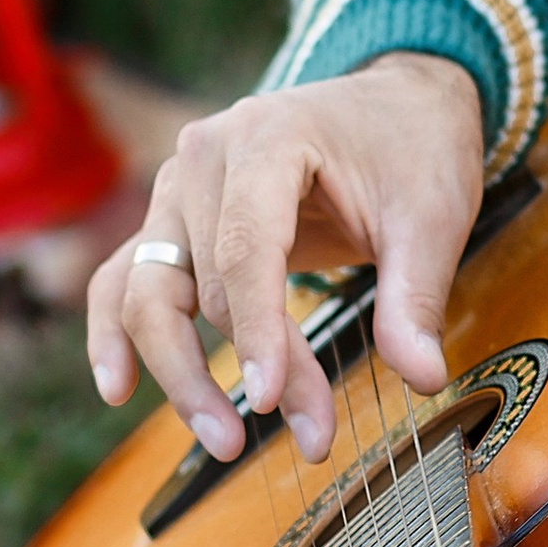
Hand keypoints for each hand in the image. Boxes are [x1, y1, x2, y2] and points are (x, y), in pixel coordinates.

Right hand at [85, 54, 486, 462]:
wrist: (397, 104)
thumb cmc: (414, 150)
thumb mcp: (433, 217)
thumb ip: (417, 296)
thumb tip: (424, 378)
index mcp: (268, 137)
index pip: (246, 248)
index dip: (258, 331)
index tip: (274, 401)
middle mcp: (204, 157)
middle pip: (207, 283)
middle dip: (253, 369)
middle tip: (312, 440)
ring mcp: (178, 187)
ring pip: (148, 291)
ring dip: (179, 373)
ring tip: (226, 442)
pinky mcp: (173, 220)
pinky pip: (124, 278)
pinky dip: (114, 333)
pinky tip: (118, 389)